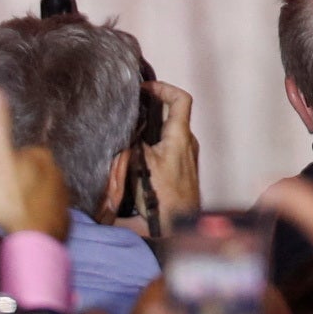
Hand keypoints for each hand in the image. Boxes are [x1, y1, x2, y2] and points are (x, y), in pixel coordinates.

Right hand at [0, 86, 71, 236]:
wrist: (34, 241)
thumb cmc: (13, 201)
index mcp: (41, 155)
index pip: (16, 154)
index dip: (2, 168)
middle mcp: (57, 171)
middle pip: (26, 173)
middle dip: (14, 183)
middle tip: (3, 199)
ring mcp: (61, 195)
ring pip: (35, 191)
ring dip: (24, 200)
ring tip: (12, 213)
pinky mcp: (63, 217)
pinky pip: (44, 211)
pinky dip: (34, 216)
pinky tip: (24, 224)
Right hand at [143, 82, 200, 229]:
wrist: (180, 225)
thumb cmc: (163, 196)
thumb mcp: (140, 165)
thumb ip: (131, 144)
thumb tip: (124, 131)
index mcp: (180, 136)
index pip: (181, 99)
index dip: (164, 88)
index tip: (145, 88)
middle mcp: (188, 143)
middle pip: (173, 115)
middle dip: (152, 108)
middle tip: (132, 108)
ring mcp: (187, 157)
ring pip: (170, 133)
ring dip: (152, 127)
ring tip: (130, 131)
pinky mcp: (183, 170)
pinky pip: (170, 148)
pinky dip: (155, 144)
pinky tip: (138, 155)